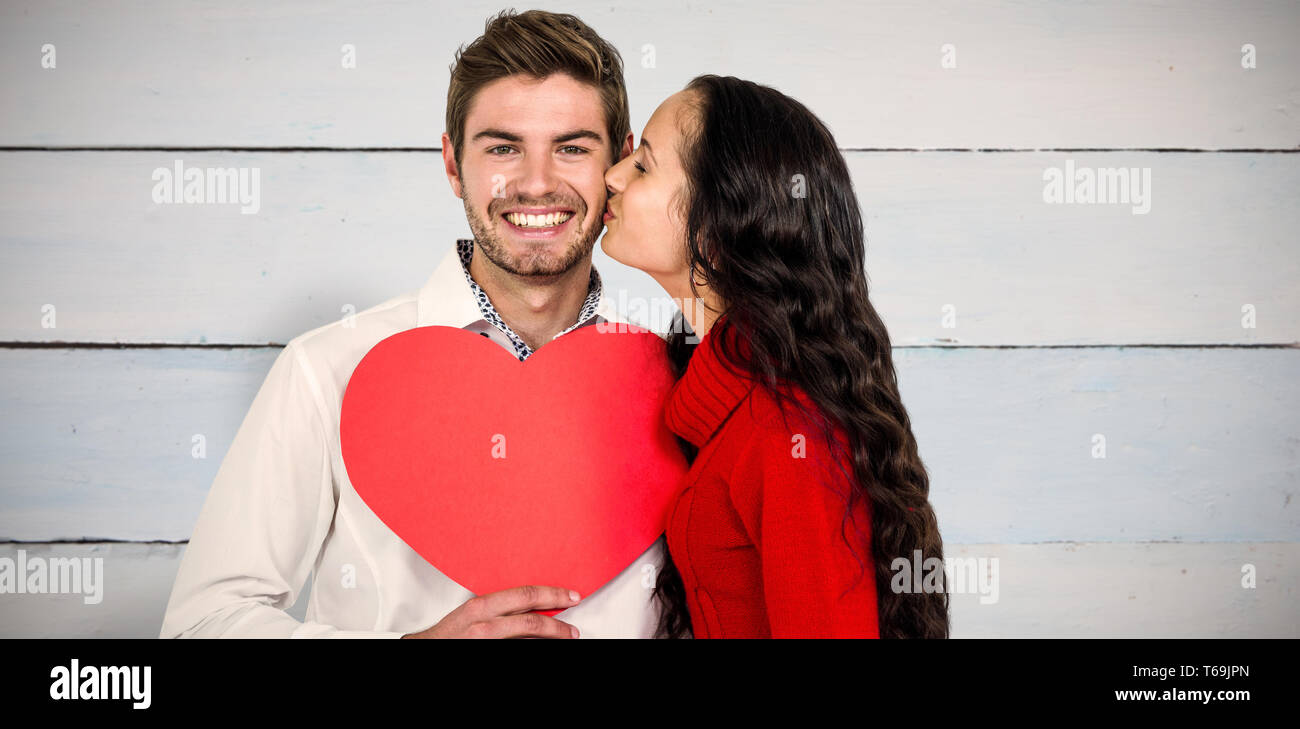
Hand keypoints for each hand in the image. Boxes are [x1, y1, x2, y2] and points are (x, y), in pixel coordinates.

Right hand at [400, 585, 581, 638]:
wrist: (426, 649)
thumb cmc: (448, 633)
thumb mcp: (474, 612)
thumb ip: (500, 607)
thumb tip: (531, 605)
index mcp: (482, 606)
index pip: (526, 595)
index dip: (553, 595)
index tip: (571, 596)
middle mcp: (484, 625)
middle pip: (532, 622)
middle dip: (559, 625)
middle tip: (574, 628)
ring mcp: (485, 642)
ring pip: (527, 639)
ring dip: (552, 638)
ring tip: (566, 637)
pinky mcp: (488, 653)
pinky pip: (516, 650)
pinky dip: (533, 648)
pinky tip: (543, 647)